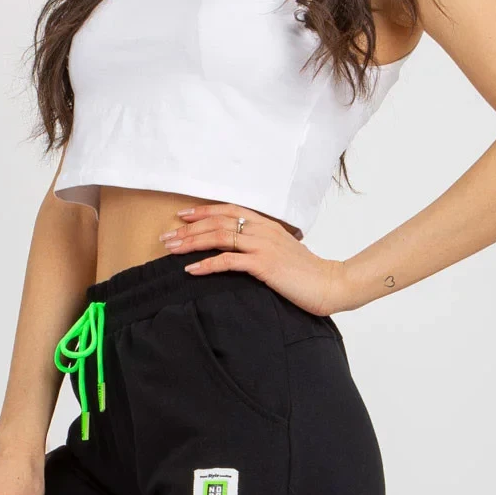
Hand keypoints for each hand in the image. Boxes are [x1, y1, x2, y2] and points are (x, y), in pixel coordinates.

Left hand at [159, 203, 346, 316]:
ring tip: (171, 249)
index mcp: (267, 224)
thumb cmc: (305, 272)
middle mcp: (263, 230)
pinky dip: (207, 264)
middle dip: (188, 229)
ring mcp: (263, 246)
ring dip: (191, 243)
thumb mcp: (283, 251)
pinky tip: (190, 269)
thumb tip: (244, 251)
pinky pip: (228, 261)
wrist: (329, 284)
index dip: (203, 211)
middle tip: (166, 237)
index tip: (182, 217)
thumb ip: (264, 245)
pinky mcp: (263, 265)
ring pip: (219, 237)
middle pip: (218, 223)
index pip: (229, 210)